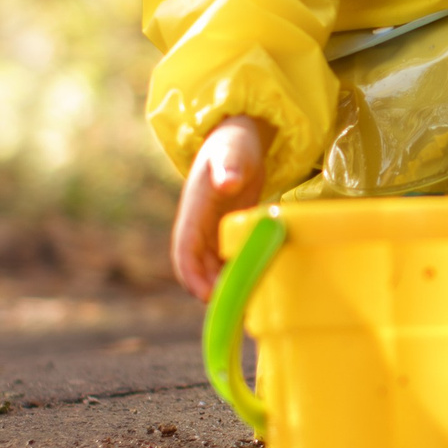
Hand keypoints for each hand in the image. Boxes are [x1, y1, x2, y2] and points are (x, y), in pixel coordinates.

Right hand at [170, 116, 270, 300]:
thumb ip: (228, 166)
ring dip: (229, 288)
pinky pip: (230, 263)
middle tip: (244, 307)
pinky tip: (262, 284)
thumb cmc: (233, 144)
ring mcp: (213, 235)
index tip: (210, 297)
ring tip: (256, 302)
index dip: (193, 279)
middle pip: (199, 271)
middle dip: (216, 292)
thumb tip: (226, 182)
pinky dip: (241, 275)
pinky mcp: (229, 236)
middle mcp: (199, 230)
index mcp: (193, 215)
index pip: (185, 255)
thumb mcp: (232, 154)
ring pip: (215, 271)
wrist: (238, 139)